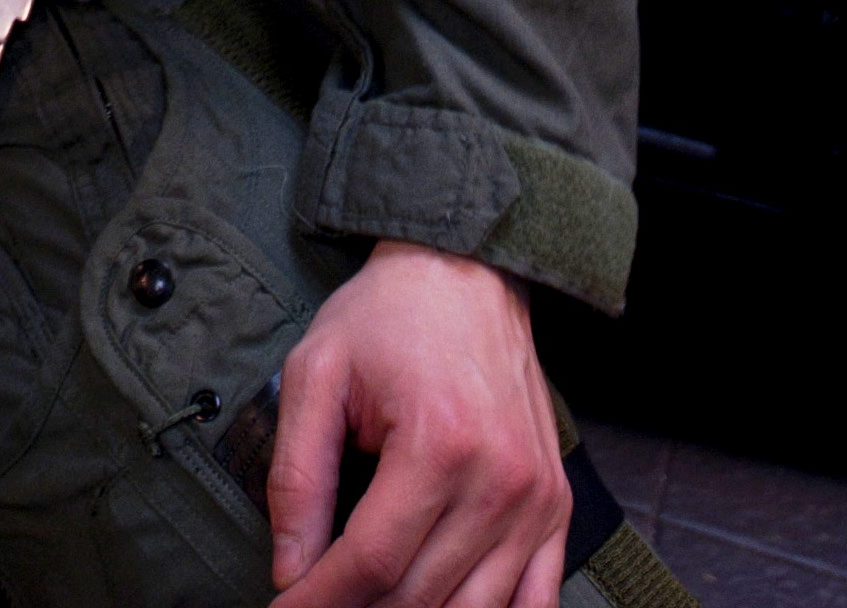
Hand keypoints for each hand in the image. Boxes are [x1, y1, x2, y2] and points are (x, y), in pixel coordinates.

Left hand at [269, 243, 569, 607]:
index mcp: (438, 443)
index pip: (372, 561)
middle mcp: (500, 481)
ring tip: (366, 603)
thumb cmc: (387, 317)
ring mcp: (536, 501)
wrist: (465, 271)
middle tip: (316, 604)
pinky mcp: (555, 509)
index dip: (320, 600)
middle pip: (419, 596)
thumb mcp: (316, 373)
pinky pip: (533, 603)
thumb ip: (298, 476)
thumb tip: (291, 570)